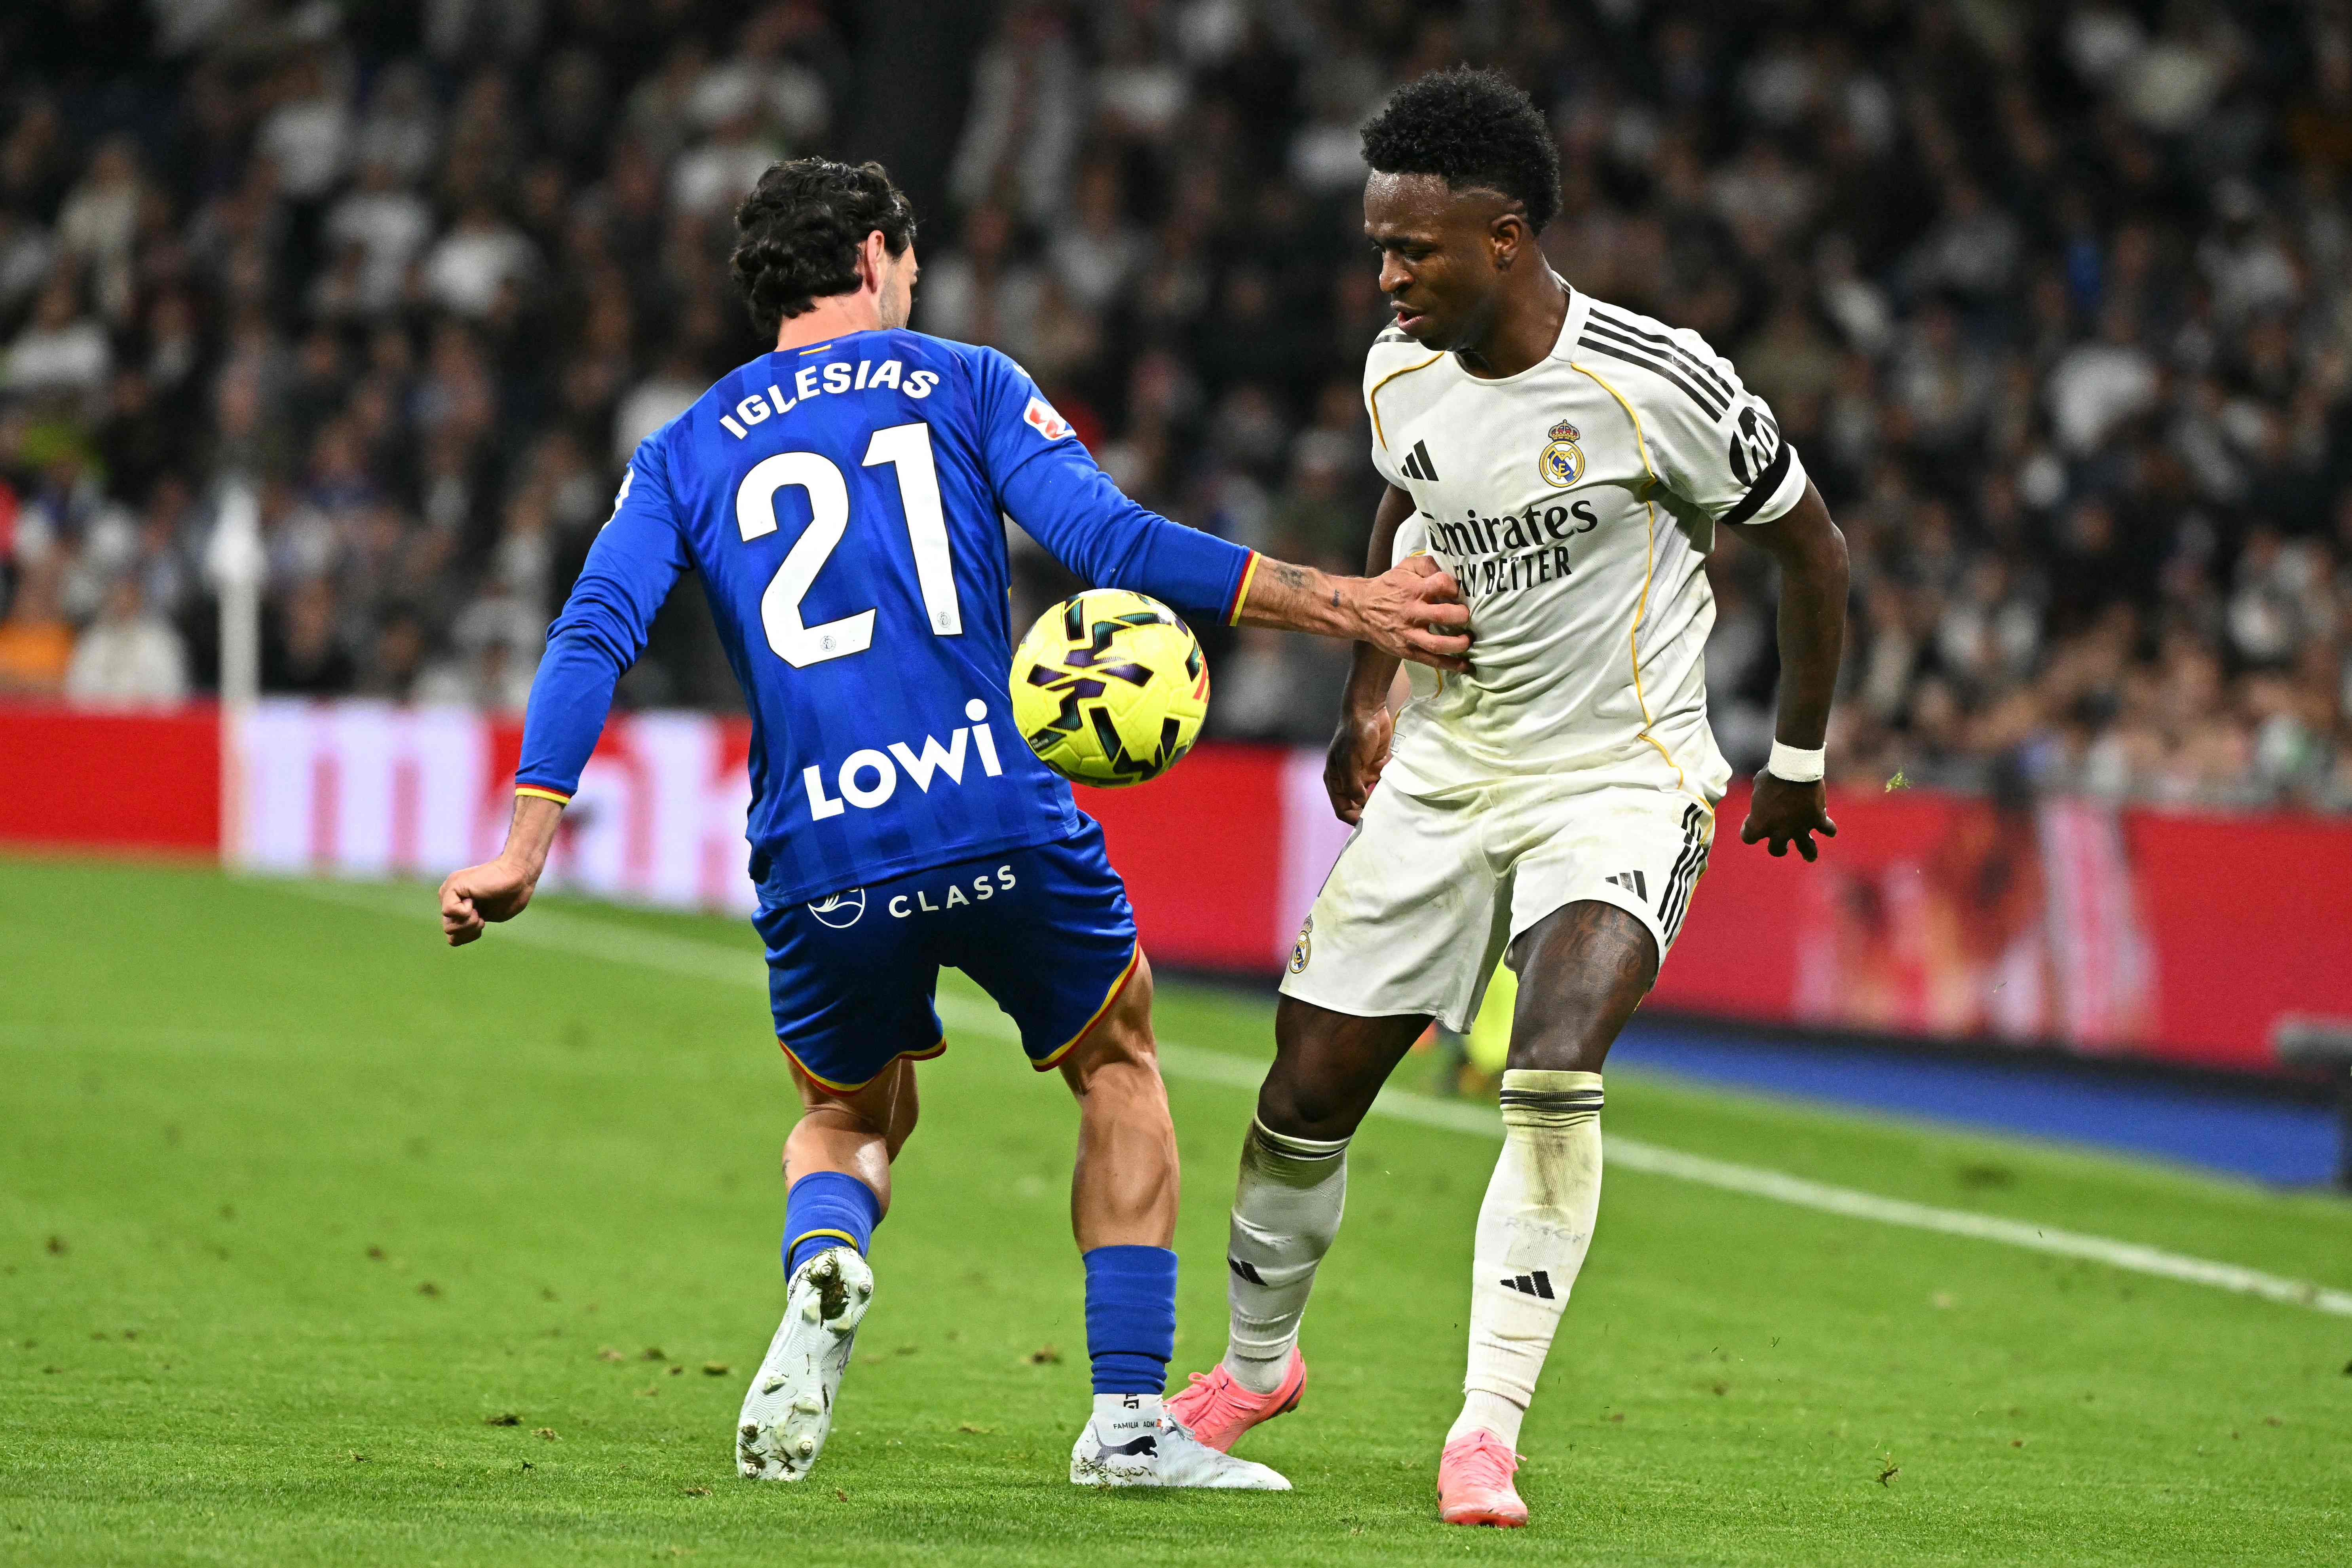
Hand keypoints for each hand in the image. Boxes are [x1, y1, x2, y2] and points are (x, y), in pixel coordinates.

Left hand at [439, 855, 539, 945]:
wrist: (519, 876)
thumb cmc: (510, 895)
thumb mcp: (487, 917)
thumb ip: (469, 925)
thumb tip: (452, 938)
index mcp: (458, 906)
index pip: (454, 935)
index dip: (470, 934)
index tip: (483, 919)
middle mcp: (449, 899)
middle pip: (450, 932)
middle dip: (470, 930)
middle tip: (482, 915)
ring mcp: (449, 892)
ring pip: (448, 926)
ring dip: (469, 922)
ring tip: (479, 907)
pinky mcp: (452, 887)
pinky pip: (449, 911)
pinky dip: (466, 911)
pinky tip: (474, 899)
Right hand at [1324, 704, 1393, 823]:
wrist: (1368, 710)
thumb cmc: (1354, 734)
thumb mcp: (1350, 760)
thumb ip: (1353, 784)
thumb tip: (1360, 803)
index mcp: (1335, 780)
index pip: (1342, 808)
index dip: (1354, 818)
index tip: (1370, 823)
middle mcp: (1347, 779)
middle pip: (1357, 805)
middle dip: (1368, 812)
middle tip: (1385, 818)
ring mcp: (1362, 773)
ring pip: (1371, 796)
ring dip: (1380, 801)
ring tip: (1394, 807)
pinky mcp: (1375, 765)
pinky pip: (1382, 784)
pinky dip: (1389, 788)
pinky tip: (1399, 792)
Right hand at [1351, 555, 1469, 671]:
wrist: (1360, 609)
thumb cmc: (1388, 587)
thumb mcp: (1405, 567)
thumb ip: (1428, 564)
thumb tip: (1450, 573)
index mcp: (1414, 589)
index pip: (1441, 584)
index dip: (1454, 587)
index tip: (1458, 591)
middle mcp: (1412, 612)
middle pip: (1442, 616)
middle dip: (1461, 616)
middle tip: (1468, 615)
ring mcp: (1409, 635)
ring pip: (1437, 644)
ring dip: (1458, 644)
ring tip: (1469, 641)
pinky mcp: (1407, 651)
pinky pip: (1431, 661)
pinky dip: (1450, 664)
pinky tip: (1464, 665)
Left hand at [1739, 771, 1837, 861]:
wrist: (1795, 768)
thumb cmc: (1773, 774)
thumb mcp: (1758, 785)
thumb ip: (1761, 798)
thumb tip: (1765, 797)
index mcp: (1759, 824)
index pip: (1748, 837)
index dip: (1748, 830)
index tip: (1750, 820)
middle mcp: (1779, 831)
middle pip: (1776, 849)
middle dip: (1778, 848)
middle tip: (1781, 845)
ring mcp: (1800, 827)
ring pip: (1807, 849)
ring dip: (1808, 852)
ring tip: (1809, 856)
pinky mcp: (1817, 818)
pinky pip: (1827, 829)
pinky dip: (1829, 829)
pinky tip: (1828, 829)